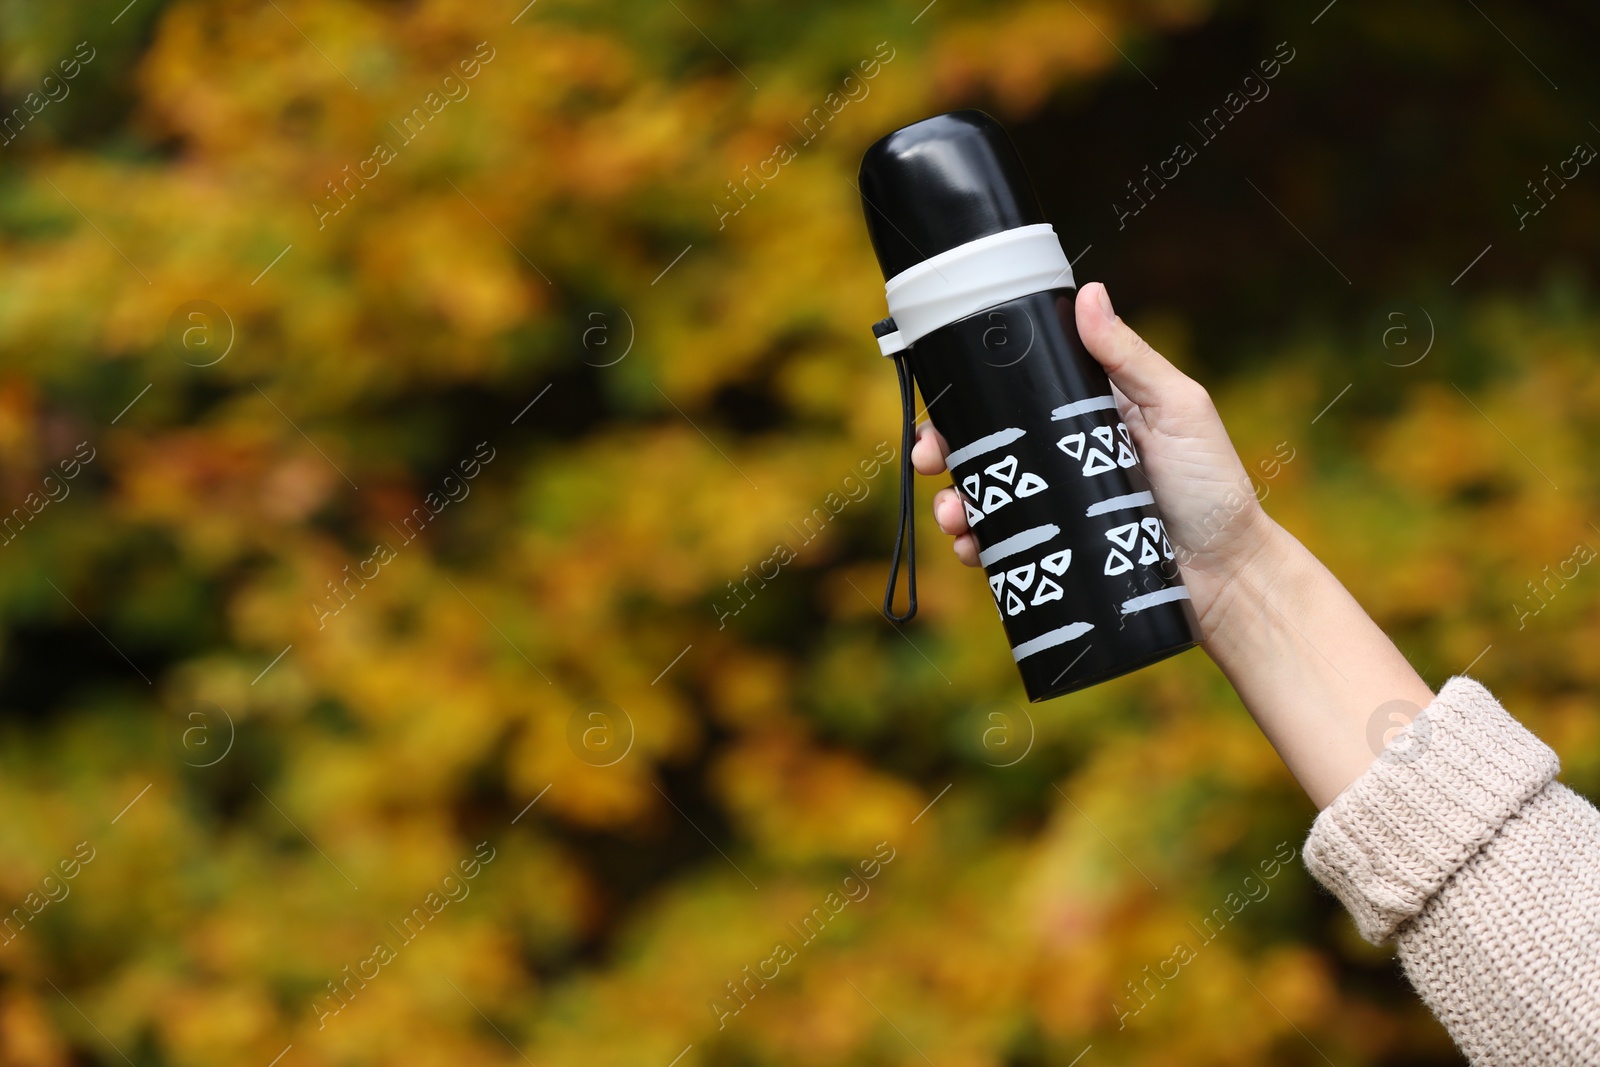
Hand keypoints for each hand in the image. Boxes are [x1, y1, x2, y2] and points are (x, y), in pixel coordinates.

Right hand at [911, 281, 1275, 637]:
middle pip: (982, 445)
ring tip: (953, 515)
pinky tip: (969, 548)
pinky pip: (998, 545)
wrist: (1225, 574)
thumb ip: (1130, 357)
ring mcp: (1052, 505)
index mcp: (1081, 414)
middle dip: (942, 450)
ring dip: (952, 502)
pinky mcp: (1052, 550)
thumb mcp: (1177, 408)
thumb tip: (1087, 292)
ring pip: (981, 496)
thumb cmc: (1213, 485)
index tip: (940, 403)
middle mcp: (1059, 456)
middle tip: (927, 459)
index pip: (1012, 394)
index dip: (969, 396)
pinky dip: (972, 546)